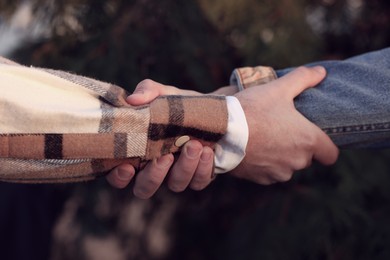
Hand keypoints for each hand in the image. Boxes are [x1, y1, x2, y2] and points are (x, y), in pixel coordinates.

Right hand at [106, 80, 214, 198]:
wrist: (209, 108)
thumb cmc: (176, 104)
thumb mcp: (162, 94)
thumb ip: (147, 92)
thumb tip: (133, 99)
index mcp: (137, 154)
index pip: (119, 176)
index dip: (119, 177)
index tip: (128, 166)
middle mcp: (154, 170)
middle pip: (144, 188)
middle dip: (154, 176)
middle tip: (166, 156)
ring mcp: (176, 175)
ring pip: (175, 185)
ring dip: (185, 167)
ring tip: (194, 144)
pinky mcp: (199, 176)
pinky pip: (199, 182)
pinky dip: (203, 168)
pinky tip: (207, 151)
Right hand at [231, 66, 338, 183]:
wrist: (222, 131)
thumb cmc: (253, 109)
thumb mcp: (279, 88)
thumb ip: (303, 78)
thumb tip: (322, 71)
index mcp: (308, 141)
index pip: (331, 155)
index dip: (325, 146)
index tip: (315, 137)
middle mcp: (297, 161)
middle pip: (306, 158)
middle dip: (298, 147)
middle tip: (282, 129)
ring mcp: (278, 172)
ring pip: (287, 166)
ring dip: (281, 157)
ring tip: (265, 138)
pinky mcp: (261, 179)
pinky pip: (269, 173)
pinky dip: (264, 164)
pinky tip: (253, 149)